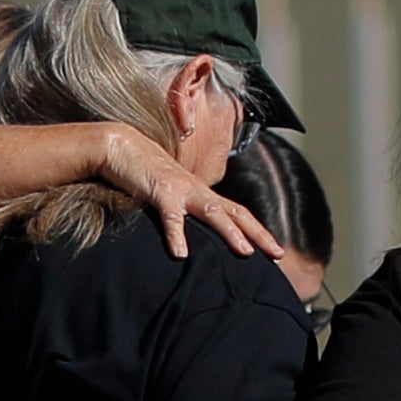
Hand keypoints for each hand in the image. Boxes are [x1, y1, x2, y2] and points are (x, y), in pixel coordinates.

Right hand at [83, 128, 280, 267]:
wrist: (121, 147)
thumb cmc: (142, 173)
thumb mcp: (167, 197)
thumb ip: (181, 214)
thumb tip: (190, 242)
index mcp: (200, 193)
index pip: (236, 212)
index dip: (257, 230)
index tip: (274, 250)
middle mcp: (197, 190)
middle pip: (235, 212)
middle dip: (258, 233)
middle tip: (278, 254)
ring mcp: (180, 189)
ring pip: (212, 211)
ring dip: (230, 232)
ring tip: (245, 252)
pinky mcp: (159, 191)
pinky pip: (171, 216)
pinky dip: (176, 235)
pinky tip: (180, 254)